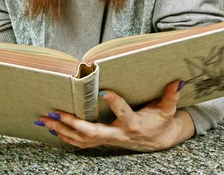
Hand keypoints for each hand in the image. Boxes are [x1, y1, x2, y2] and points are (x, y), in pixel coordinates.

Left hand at [36, 80, 194, 151]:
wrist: (160, 140)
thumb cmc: (161, 121)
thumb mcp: (168, 109)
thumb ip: (171, 96)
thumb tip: (178, 81)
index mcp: (134, 125)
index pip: (123, 113)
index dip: (114, 103)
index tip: (103, 90)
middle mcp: (118, 134)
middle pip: (93, 132)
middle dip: (73, 123)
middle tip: (56, 111)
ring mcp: (109, 140)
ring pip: (82, 140)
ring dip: (62, 130)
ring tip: (45, 119)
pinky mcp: (103, 141)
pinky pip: (81, 143)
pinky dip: (65, 137)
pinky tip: (52, 129)